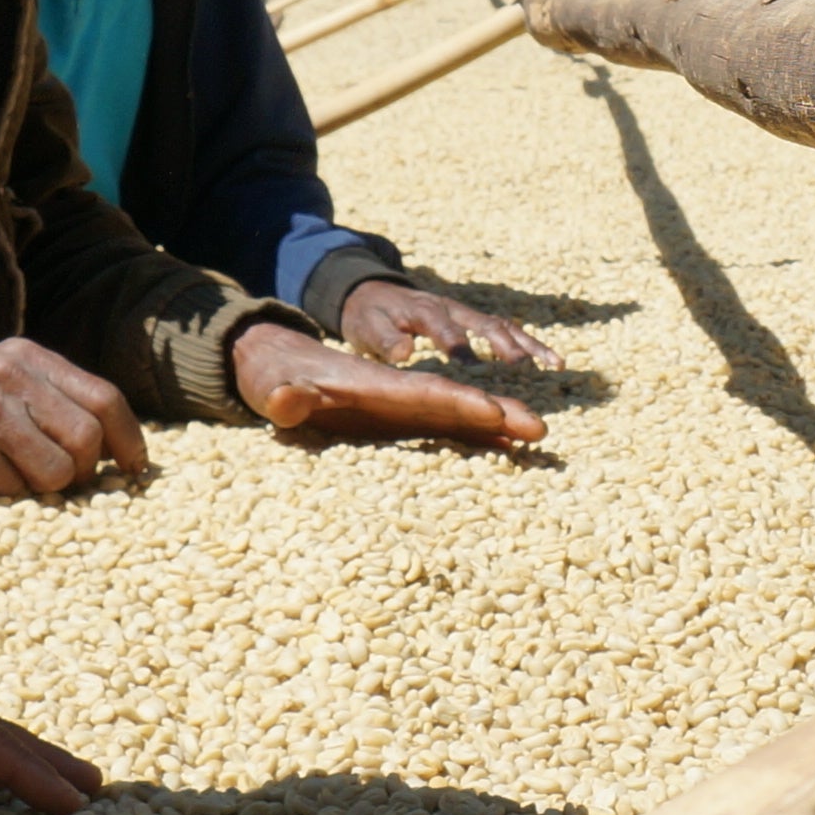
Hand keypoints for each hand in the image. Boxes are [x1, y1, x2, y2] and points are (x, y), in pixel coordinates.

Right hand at [0, 338, 151, 497]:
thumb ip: (50, 399)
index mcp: (28, 356)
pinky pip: (11, 489)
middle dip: (85, 472)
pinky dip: (2, 495)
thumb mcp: (0, 378)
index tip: (135, 466)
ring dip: (43, 488)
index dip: (129, 438)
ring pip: (56, 472)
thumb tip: (113, 447)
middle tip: (66, 484)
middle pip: (87, 439)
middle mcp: (11, 375)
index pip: (104, 397)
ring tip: (15, 478)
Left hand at [230, 320, 547, 452]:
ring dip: (499, 423)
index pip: (425, 393)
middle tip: (540, 428)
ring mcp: (404, 408)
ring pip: (460, 414)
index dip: (460, 402)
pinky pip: (447, 429)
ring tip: (538, 436)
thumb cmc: (276, 379)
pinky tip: (506, 449)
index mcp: (375, 386)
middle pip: (457, 402)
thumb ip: (284, 397)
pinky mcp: (401, 421)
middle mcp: (400, 394)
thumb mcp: (274, 388)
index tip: (495, 410)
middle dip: (498, 412)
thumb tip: (288, 401)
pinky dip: (478, 437)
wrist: (280, 364)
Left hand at [331, 277, 557, 369]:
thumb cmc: (369, 316)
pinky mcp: (475, 320)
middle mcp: (452, 309)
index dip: (459, 347)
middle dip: (506, 347)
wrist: (372, 291)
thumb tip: (403, 352)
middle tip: (524, 371)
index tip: (474, 371)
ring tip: (553, 366)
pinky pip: (507, 330)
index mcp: (423, 311)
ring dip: (528, 345)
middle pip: (486, 324)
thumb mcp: (367, 326)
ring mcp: (467, 313)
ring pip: (504, 326)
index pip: (443, 328)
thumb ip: (384, 340)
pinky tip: (551, 363)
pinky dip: (529, 345)